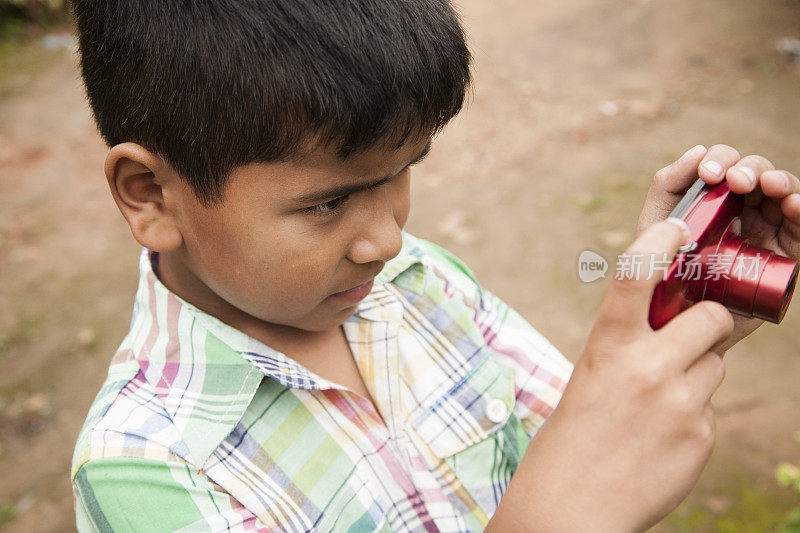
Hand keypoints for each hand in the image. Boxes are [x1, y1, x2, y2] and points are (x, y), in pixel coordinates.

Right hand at [488, 220, 732, 532]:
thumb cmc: (574, 438)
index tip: (680, 225)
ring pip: (714, 366)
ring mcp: (679, 403)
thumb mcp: (592, 378)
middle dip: (705, 324)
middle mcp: (647, 368)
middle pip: (710, 318)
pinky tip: (660, 438)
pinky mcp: (700, 436)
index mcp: (607, 347)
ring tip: (658, 407)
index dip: (661, 242)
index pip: (635, 276)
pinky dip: (691, 416)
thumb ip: (632, 348)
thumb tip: (681, 329)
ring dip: (696, 375)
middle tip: (686, 342)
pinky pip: (710, 408)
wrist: (572, 507)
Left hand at [636, 144, 799, 353]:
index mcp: (712, 200)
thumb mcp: (655, 225)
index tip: (708, 172)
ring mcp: (765, 230)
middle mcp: (742, 210)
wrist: (674, 323)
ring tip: (767, 186)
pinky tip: (792, 203)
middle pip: (757, 173)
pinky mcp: (784, 255)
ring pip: (782, 192)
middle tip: (735, 181)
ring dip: (778, 180)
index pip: (726, 165)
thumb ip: (668, 186)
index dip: (721, 159)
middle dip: (749, 168)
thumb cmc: (662, 271)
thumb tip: (698, 152)